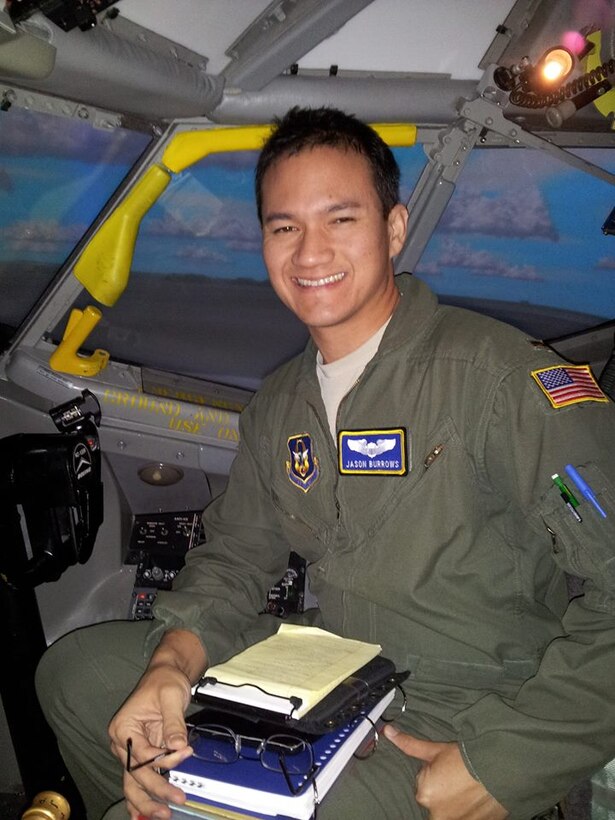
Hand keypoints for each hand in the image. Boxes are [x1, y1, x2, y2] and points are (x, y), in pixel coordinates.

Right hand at [108, 629, 206, 819]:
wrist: (165, 673)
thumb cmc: (164, 681)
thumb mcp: (171, 696)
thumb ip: (174, 724)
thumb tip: (178, 747)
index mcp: (123, 727)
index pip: (142, 754)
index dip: (164, 759)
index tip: (185, 752)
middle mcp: (122, 742)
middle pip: (135, 774)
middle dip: (155, 790)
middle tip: (176, 800)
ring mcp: (130, 749)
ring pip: (133, 782)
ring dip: (146, 801)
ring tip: (162, 814)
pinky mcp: (141, 753)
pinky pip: (138, 778)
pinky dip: (141, 796)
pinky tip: (144, 813)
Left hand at [383, 726, 507, 819]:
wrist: (499, 769)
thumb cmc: (465, 759)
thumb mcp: (435, 749)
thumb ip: (409, 745)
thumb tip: (387, 732)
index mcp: (424, 794)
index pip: (423, 784)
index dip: (435, 774)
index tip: (448, 769)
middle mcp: (436, 814)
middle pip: (435, 801)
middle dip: (444, 791)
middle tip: (459, 778)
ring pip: (448, 811)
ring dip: (455, 803)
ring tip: (468, 790)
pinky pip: (463, 818)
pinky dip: (467, 812)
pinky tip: (475, 800)